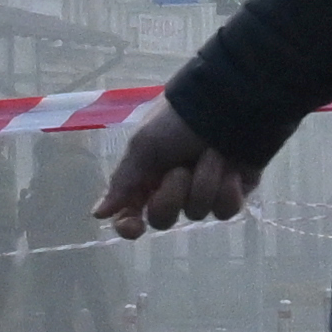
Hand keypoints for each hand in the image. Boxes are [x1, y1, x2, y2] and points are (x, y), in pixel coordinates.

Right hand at [96, 102, 255, 237]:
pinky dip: (227, 188)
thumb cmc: (178, 121)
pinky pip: (226, 210)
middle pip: (164, 219)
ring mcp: (204, 193)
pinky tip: (232, 168)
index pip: (131, 214)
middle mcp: (173, 189)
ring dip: (204, 181)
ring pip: (198, 212)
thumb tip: (98, 214)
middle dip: (172, 195)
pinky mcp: (233, 194)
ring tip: (213, 154)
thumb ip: (123, 182)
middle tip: (180, 170)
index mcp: (147, 178)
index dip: (129, 225)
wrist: (226, 105)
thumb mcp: (143, 145)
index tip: (135, 226)